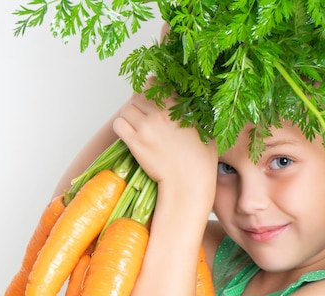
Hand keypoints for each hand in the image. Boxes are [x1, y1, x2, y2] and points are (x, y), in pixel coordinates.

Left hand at [113, 78, 216, 195]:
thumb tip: (193, 104)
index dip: (153, 88)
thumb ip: (197, 114)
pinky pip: (118, 124)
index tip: (154, 97)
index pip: (158, 83)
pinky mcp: (135, 142)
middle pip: (138, 95)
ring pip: (126, 108)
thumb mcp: (206, 130)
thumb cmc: (201, 161)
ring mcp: (146, 127)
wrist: (188, 182)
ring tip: (136, 125)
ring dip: (129, 115)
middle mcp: (160, 113)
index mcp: (178, 107)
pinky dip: (121, 127)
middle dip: (139, 103)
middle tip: (144, 115)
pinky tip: (129, 134)